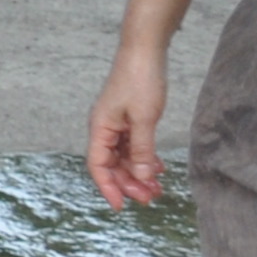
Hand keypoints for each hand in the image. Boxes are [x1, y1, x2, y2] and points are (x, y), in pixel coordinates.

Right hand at [85, 48, 168, 207]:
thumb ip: (141, 149)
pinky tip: (158, 168)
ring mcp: (116, 124)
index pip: (98, 165)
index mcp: (100, 128)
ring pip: (123, 157)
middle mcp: (104, 128)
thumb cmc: (140, 79)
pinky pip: (133, 146)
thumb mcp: (144, 118)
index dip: (108, 187)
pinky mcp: (128, 119)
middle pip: (112, 165)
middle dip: (129, 183)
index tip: (121, 206)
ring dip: (138, 173)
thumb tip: (140, 175)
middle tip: (150, 198)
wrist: (145, 51)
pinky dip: (143, 158)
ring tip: (157, 187)